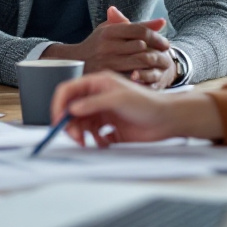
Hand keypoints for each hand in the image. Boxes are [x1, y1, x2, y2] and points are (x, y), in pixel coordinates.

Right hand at [43, 7, 174, 86]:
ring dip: (153, 63)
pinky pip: (133, 75)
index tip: (165, 44)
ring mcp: (106, 62)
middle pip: (141, 46)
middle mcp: (107, 46)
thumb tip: (162, 22)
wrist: (75, 62)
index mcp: (109, 31)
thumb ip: (137, 25)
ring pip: (139, 62)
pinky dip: (144, 75)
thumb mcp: (112, 30)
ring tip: (159, 64)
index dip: (156, 37)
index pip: (139, 30)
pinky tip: (149, 74)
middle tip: (165, 55)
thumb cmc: (98, 44)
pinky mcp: (108, 76)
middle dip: (156, 50)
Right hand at [50, 71, 223, 146]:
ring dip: (82, 134)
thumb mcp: (118, 99)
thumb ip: (93, 104)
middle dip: (70, 124)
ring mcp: (104, 113)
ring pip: (82, 125)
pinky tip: (105, 142)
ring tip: (90, 142)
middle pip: (72, 110)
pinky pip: (94, 136)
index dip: (59, 104)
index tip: (57, 120)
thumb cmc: (148, 103)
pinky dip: (95, 141)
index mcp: (97, 84)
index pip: (68, 91)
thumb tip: (72, 109)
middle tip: (76, 137)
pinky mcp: (110, 128)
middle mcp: (98, 97)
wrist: (168, 119)